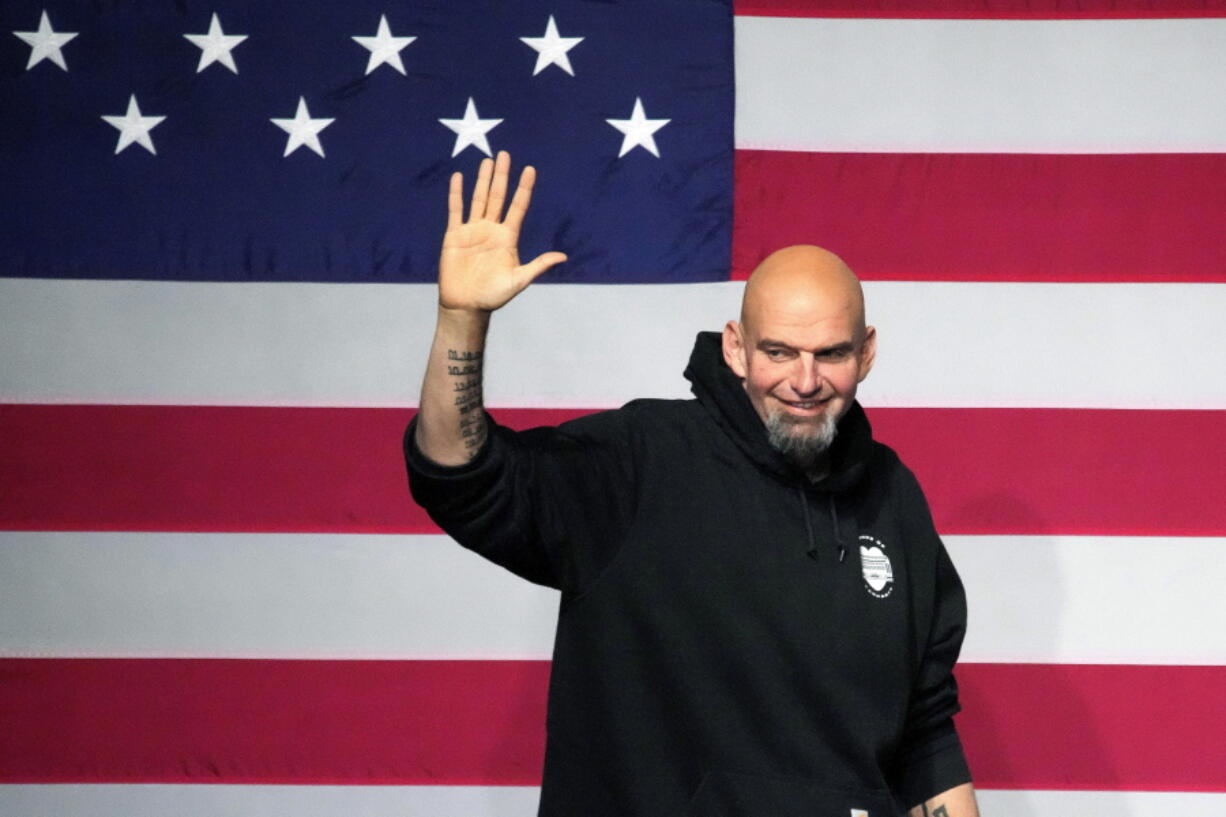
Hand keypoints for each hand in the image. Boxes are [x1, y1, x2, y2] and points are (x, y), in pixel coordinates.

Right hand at [439, 150, 566, 312]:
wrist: (466, 306)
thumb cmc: (493, 296)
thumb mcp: (519, 280)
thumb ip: (538, 266)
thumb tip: (563, 257)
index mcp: (508, 238)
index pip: (518, 207)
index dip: (524, 188)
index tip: (530, 170)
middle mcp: (491, 230)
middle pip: (498, 197)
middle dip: (502, 176)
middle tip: (505, 154)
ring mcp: (473, 231)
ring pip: (479, 199)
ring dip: (483, 180)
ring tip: (488, 160)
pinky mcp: (454, 236)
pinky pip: (456, 210)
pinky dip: (456, 194)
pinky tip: (459, 177)